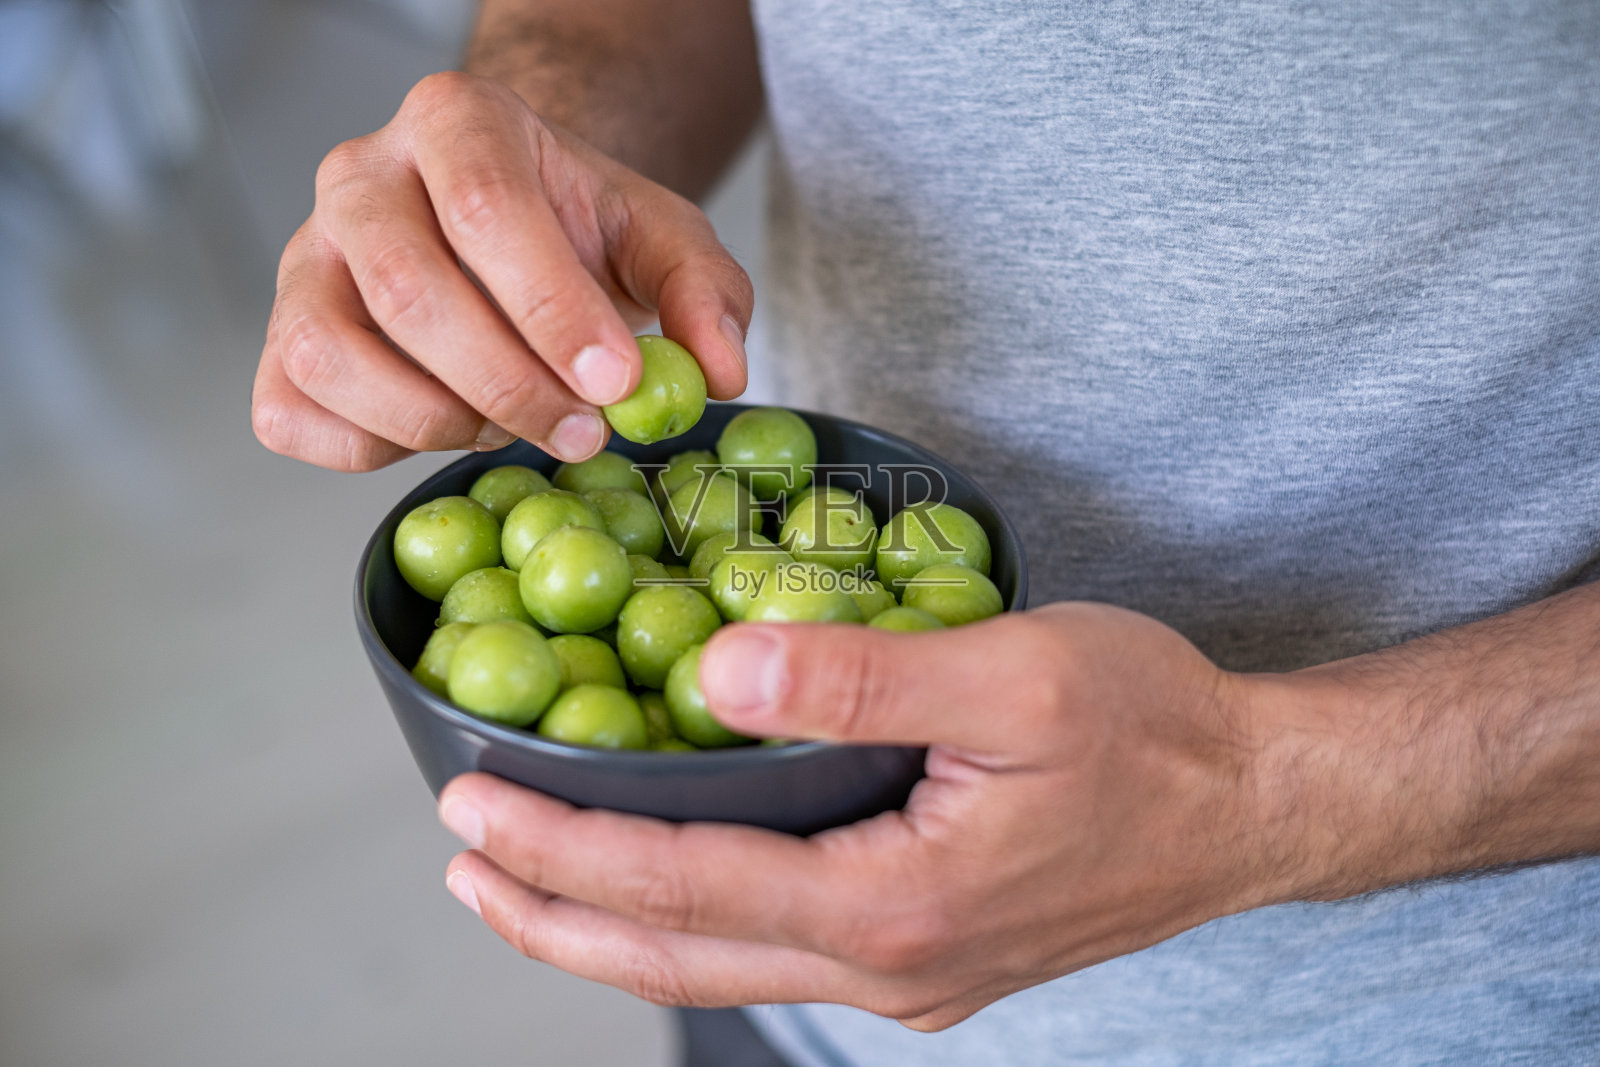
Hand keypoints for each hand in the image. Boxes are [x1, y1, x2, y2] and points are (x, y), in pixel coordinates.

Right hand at [252, 71, 750, 470]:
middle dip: (510, 385)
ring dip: (437, 420)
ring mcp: (304, 257)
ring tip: (510, 420)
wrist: (508, 227)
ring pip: (333, 353)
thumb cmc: (576, 228)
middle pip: (409, 291)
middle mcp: (360, 177)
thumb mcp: (662, 239)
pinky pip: (292, 410)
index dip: (553, 310)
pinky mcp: (280, 335)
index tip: (616, 382)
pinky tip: (443, 428)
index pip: (488, 209)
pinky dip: (371, 446)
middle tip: (584, 429)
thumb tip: (717, 371)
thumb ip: (704, 293)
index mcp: (456, 121)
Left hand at [435, 603, 1296, 1030]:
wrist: (1257, 801)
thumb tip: (715, 674)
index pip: (681, 884)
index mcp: (894, 906)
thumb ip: (858, 677)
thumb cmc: (1154, 729)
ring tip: (526, 886)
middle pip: (678, 954)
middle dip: (556, 909)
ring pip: (723, 965)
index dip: (561, 849)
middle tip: (459, 863)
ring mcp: (911, 976)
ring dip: (613, 927)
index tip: (469, 808)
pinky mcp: (932, 955)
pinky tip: (669, 880)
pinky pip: (779, 950)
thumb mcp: (1015, 677)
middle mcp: (890, 968)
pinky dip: (694, 920)